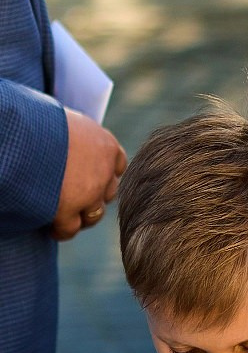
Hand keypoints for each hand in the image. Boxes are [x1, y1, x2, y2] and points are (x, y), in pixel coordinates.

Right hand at [51, 110, 125, 240]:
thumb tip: (74, 136)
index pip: (117, 167)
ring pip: (94, 214)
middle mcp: (104, 169)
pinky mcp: (68, 208)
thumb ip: (78, 135)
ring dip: (81, 216)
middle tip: (74, 200)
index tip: (87, 178)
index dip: (103, 175)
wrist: (24, 133)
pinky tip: (50, 228)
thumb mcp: (68, 121)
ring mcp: (89, 191)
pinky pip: (70, 228)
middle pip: (107, 192)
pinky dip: (61, 231)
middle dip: (93, 197)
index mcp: (105, 144)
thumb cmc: (39, 121)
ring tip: (63, 215)